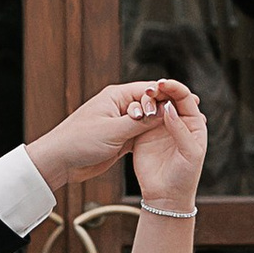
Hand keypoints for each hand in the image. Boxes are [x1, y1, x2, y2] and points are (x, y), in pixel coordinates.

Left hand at [26, 80, 202, 195]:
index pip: (149, 90)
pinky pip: (140, 134)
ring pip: (147, 120)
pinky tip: (168, 139)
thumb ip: (139, 122)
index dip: (169, 95)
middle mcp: (119, 106)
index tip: (189, 101)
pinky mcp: (118, 139)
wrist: (59, 161)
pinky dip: (152, 135)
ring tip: (186, 124)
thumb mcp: (113, 131)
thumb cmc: (80, 142)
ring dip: (163, 122)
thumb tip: (164, 112)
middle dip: (170, 107)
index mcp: (116, 96)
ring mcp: (119, 122)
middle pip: (151, 104)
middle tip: (194, 110)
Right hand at [129, 88, 205, 215]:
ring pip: (152, 105)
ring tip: (141, 99)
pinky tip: (131, 109)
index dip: (175, 87)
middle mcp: (176, 121)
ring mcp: (158, 127)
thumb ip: (180, 129)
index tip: (163, 83)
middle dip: (159, 89)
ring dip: (146, 99)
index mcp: (193, 122)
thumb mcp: (190, 152)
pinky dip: (135, 110)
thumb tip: (168, 107)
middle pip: (168, 97)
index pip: (184, 98)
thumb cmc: (185, 176)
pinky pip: (138, 117)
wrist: (166, 196)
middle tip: (149, 88)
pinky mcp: (142, 135)